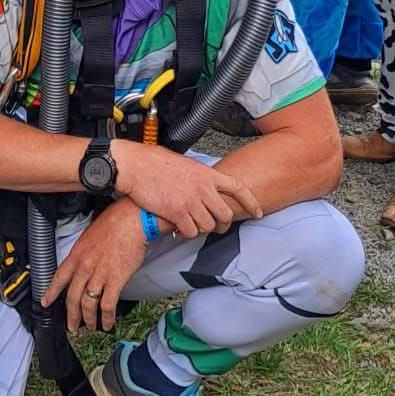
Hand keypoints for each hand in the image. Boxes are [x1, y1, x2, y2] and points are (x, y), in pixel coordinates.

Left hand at [41, 202, 146, 332]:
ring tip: (90, 326)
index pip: (59, 277)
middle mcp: (85, 266)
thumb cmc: (115, 221)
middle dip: (71, 315)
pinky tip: (107, 323)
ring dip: (88, 319)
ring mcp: (99, 274)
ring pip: (87, 304)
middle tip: (72, 325)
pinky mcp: (115, 280)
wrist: (132, 219)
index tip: (46, 302)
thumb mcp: (90, 234)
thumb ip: (84, 251)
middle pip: (72, 297)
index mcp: (77, 253)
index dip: (51, 292)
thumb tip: (83, 263)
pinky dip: (106, 318)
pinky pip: (107, 305)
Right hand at [111, 142, 261, 238]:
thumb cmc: (156, 161)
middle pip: (225, 214)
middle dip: (222, 224)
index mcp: (207, 173)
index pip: (238, 188)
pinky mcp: (177, 213)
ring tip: (192, 224)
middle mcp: (203, 188)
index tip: (258, 212)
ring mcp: (191, 201)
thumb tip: (207, 188)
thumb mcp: (186, 163)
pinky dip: (187, 234)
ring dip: (202, 229)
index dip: (251, 202)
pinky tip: (180, 228)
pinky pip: (191, 232)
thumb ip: (201, 177)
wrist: (136, 165)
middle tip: (215, 227)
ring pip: (209, 226)